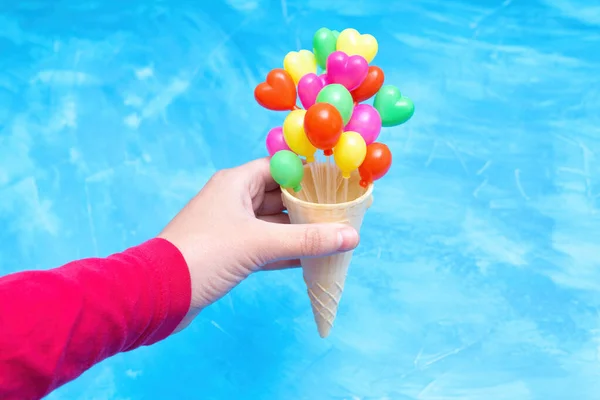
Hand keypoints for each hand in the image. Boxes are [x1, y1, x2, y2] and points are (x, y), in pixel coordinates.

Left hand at [157, 157, 359, 330]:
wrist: (158, 293)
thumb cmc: (204, 255)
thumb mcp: (259, 244)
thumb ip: (307, 240)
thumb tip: (351, 236)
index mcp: (236, 183)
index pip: (280, 168)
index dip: (308, 175)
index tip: (337, 184)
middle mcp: (233, 199)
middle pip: (280, 197)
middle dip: (308, 207)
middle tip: (341, 214)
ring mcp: (231, 227)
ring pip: (273, 224)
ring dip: (299, 232)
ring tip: (333, 237)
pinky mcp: (229, 252)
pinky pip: (265, 246)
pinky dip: (285, 252)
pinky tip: (310, 260)